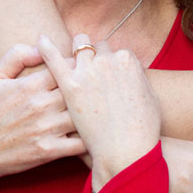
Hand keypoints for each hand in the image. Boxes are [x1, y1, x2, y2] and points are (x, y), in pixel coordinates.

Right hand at [0, 44, 84, 192]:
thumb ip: (16, 56)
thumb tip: (42, 45)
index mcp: (29, 86)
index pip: (65, 67)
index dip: (77, 67)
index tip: (83, 69)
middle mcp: (40, 106)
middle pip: (78, 90)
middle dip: (90, 88)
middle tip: (98, 88)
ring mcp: (45, 129)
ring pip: (82, 115)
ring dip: (91, 113)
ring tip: (99, 109)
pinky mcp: (48, 151)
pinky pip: (79, 144)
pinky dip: (89, 139)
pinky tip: (92, 134)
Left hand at [37, 34, 160, 192]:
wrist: (127, 151)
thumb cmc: (143, 130)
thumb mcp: (151, 98)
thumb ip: (139, 79)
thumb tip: (132, 74)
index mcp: (128, 61)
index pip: (115, 51)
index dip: (111, 64)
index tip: (107, 76)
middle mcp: (108, 60)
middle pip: (97, 46)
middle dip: (95, 56)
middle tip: (92, 73)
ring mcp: (88, 72)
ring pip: (79, 46)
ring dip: (78, 52)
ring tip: (74, 63)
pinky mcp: (70, 86)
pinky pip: (55, 58)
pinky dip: (47, 47)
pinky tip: (41, 40)